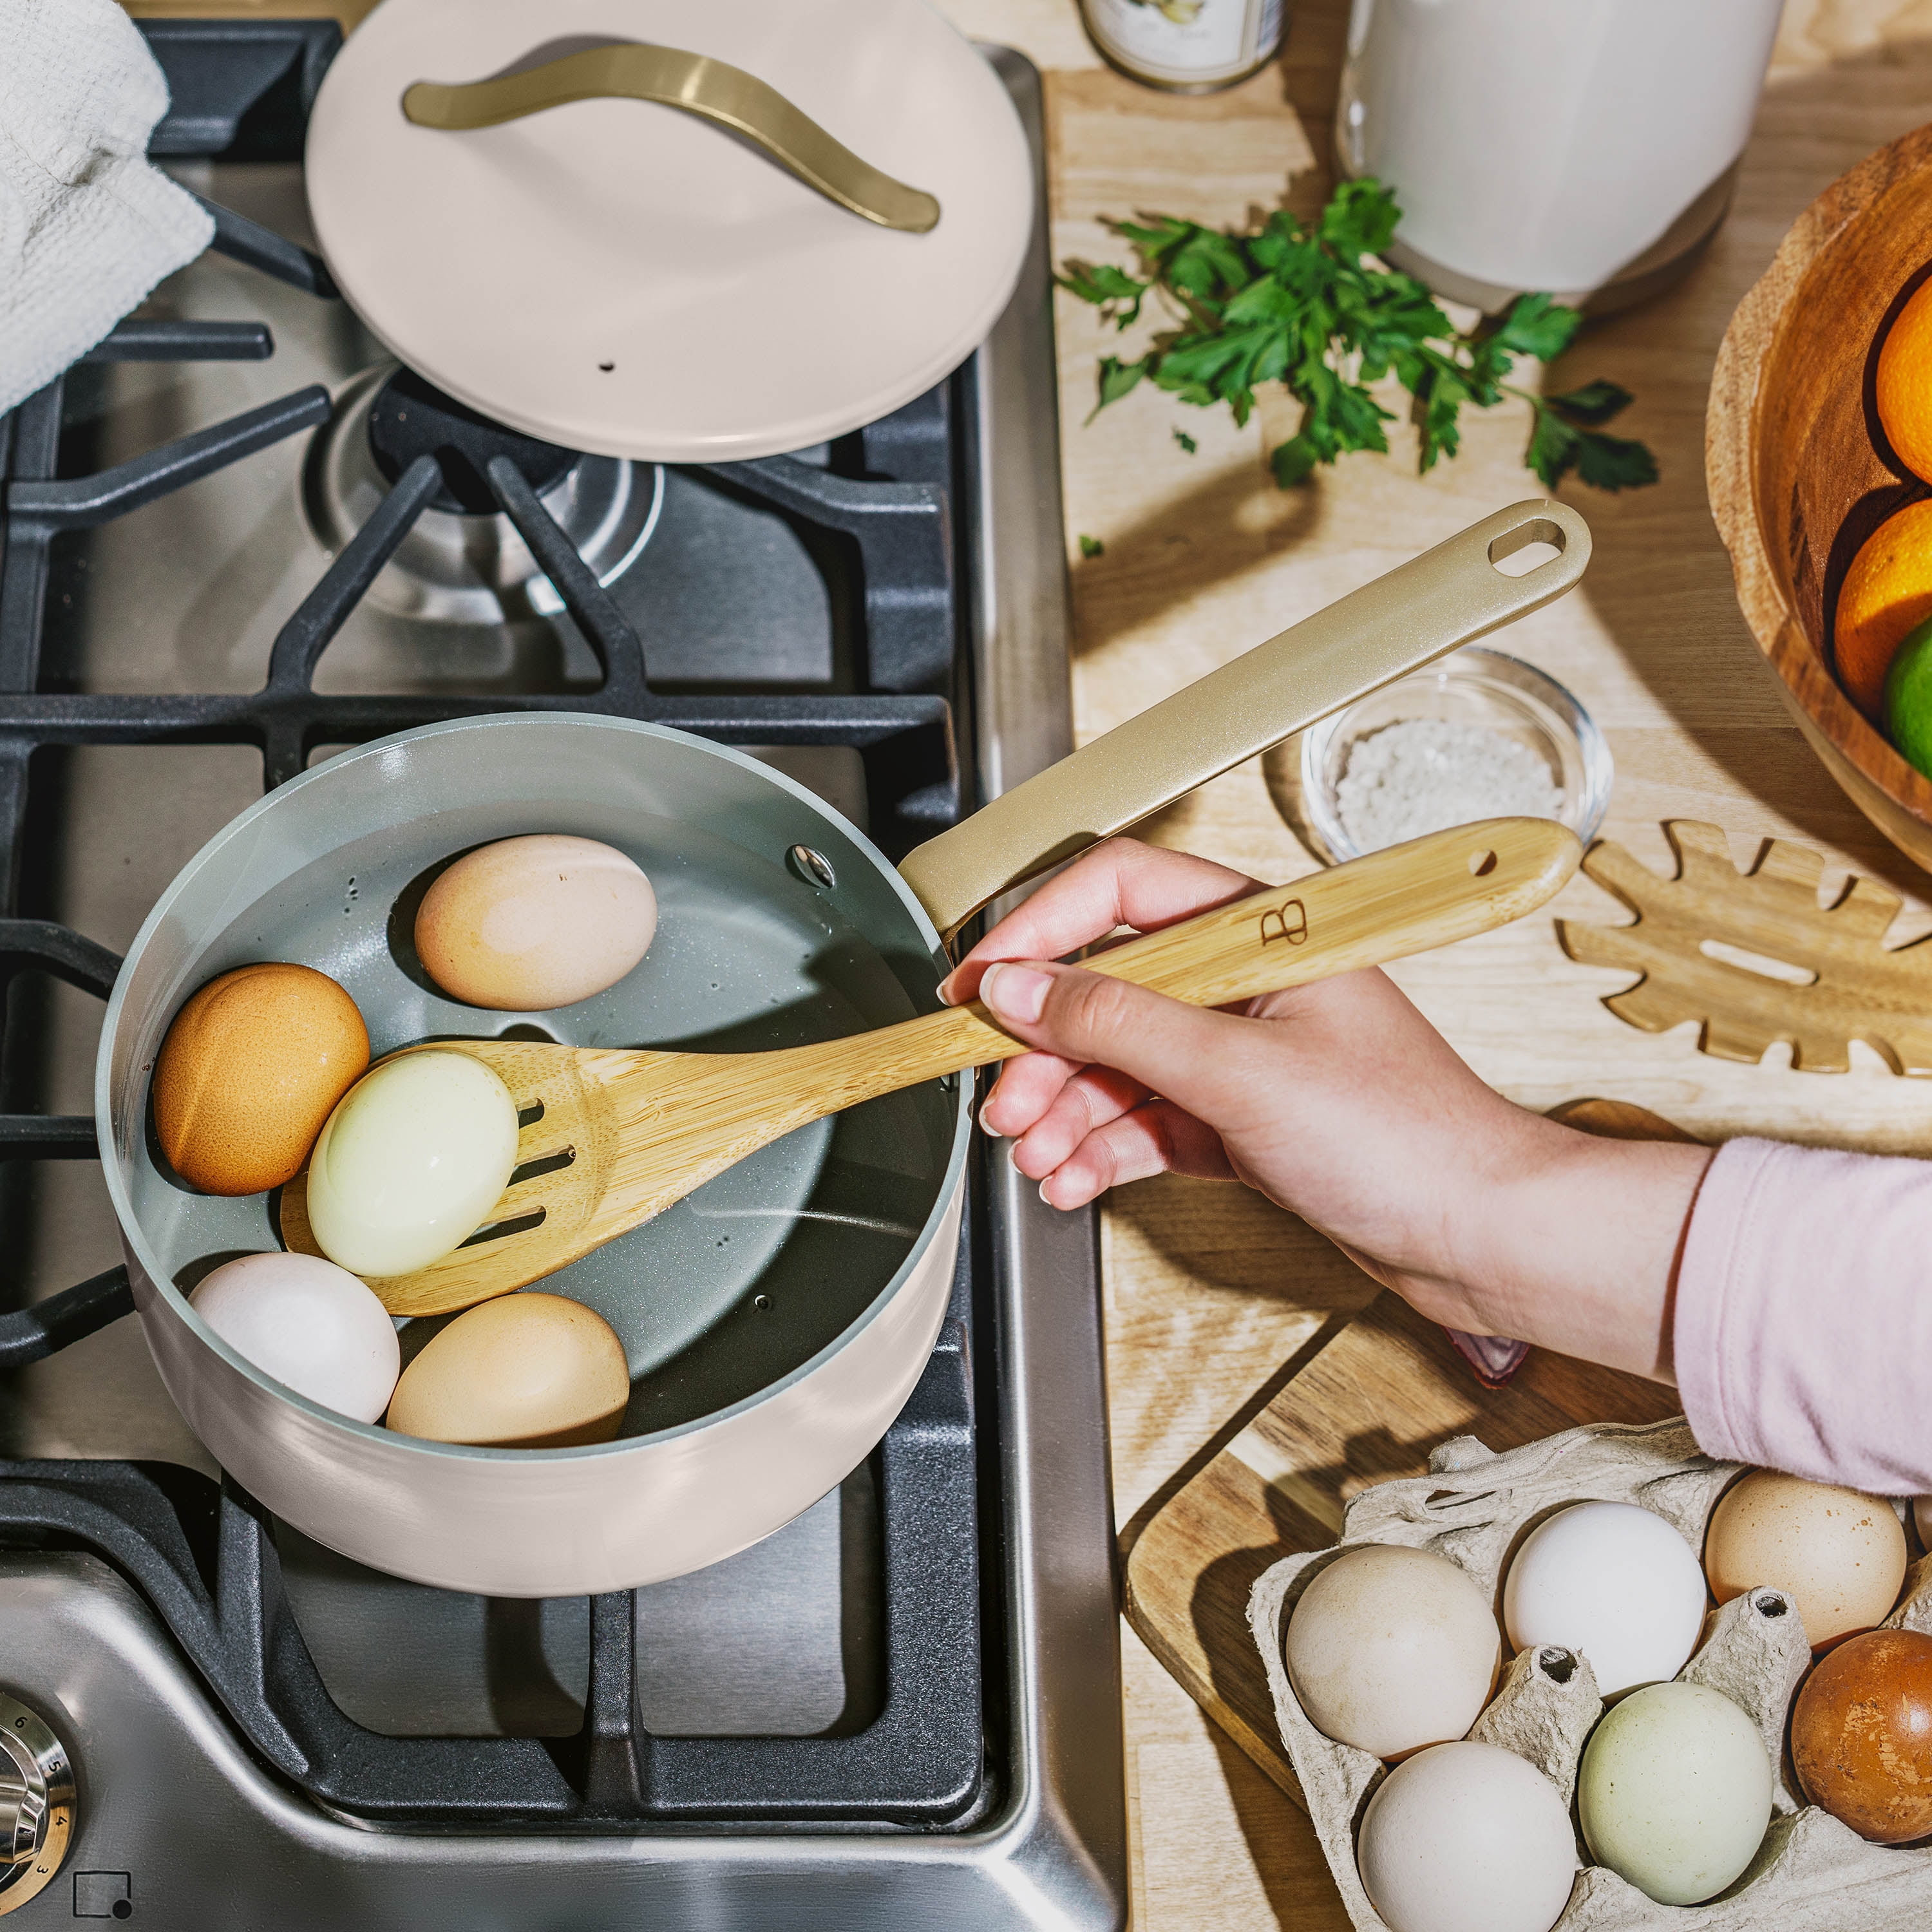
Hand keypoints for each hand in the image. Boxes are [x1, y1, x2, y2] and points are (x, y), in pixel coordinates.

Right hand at [939, 838, 1709, 1381]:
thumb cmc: (1407, 1140)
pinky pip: (1146, 1118)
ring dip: (1065, 1108)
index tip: (980, 985)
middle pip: (1106, 988)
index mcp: (1260, 930)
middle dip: (1044, 1048)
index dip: (1038, 933)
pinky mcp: (1242, 1118)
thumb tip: (1024, 987)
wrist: (1481, 1235)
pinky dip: (1103, 1147)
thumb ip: (1119, 1023)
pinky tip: (1073, 1176)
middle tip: (1003, 1098)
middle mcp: (1246, 981)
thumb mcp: (1239, 1071)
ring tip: (1035, 1152)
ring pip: (1119, 1061)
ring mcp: (1243, 1051)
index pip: (1118, 893)